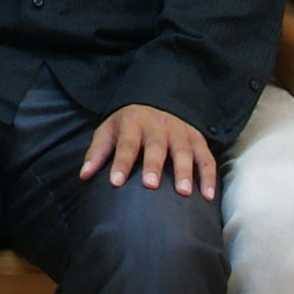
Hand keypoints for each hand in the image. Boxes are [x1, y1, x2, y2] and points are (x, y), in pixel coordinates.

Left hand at [80, 103, 218, 194]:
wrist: (157, 99)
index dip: (121, 163)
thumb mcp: (109, 129)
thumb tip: (84, 175)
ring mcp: (180, 132)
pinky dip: (208, 176)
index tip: (115, 182)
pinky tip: (208, 195)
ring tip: (184, 192)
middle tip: (151, 185)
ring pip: (184, 151)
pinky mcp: (197, 139)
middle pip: (156, 146)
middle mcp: (158, 126)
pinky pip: (206, 158)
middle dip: (153, 165)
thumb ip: (98, 151)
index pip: (126, 144)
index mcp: (133, 123)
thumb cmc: (129, 123)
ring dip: (185, 171)